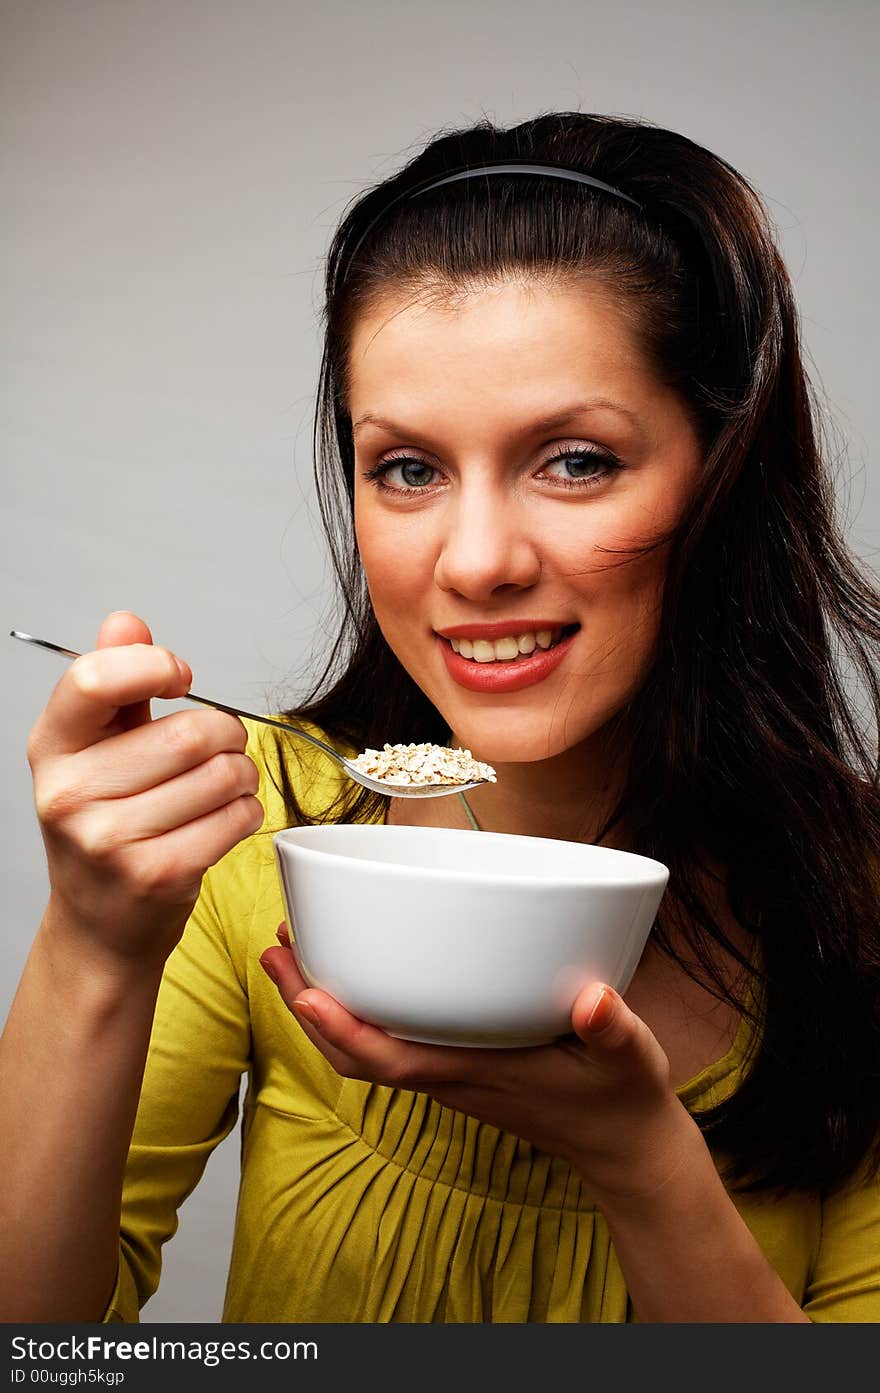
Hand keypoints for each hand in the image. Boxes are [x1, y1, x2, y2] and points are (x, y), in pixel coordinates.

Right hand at [27, 610, 264, 973]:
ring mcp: (110, 840)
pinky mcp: (157, 874)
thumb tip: (126, 622)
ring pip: (221, 774)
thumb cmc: (105, 825)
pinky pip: (236, 817)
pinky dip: (247, 810)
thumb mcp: (95, 750)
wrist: (98, 925)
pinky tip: (228, 816)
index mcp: (51, 749)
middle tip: (222, 745)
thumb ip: (115, 682)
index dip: (153, 664)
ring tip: (227, 782)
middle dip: (226, 732)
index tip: (179, 677)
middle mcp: (70, 794)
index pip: (94, 679)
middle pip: (188, 732)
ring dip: (243, 773)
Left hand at [260, 926, 696, 1205]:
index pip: (392, 1060)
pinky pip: (389, 1042)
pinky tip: (358, 974)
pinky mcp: (458, 1064)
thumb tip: (595, 1000)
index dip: (343, 1030)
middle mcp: (451, 1075)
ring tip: (294, 952)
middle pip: (356, 1053)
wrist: (624, 1148)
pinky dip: (357, 1012)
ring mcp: (450, 1072)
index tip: (306, 994)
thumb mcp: (629, 1059)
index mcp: (478, 1074)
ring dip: (322, 1006)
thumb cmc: (620, 1100)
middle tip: (276, 947)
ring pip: (365, 1049)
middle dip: (308, 1005)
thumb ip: (614, 1029)